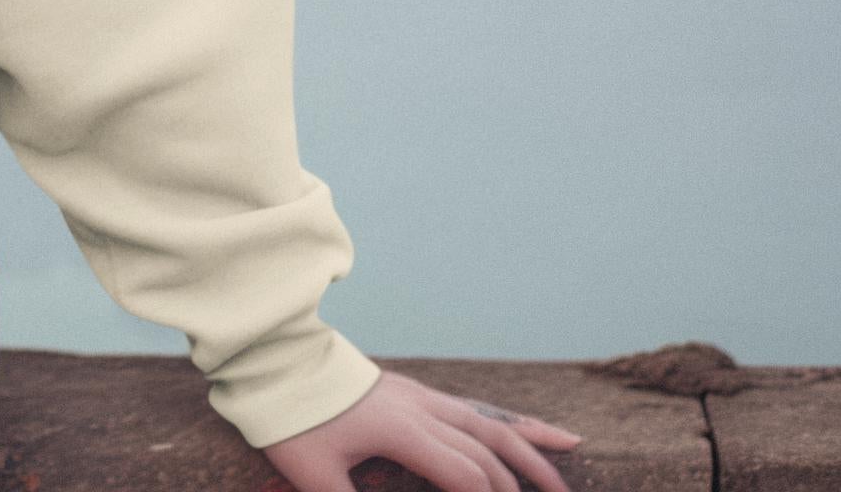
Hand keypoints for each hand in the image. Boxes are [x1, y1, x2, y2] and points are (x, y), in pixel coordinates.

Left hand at [263, 368, 583, 491]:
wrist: (274, 361)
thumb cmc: (289, 419)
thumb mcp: (312, 472)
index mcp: (399, 430)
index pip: (463, 475)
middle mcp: (420, 409)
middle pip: (484, 453)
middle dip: (517, 487)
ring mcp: (421, 397)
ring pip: (490, 424)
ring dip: (530, 451)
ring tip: (565, 475)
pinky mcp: (416, 392)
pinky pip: (475, 408)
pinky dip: (512, 422)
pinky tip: (545, 432)